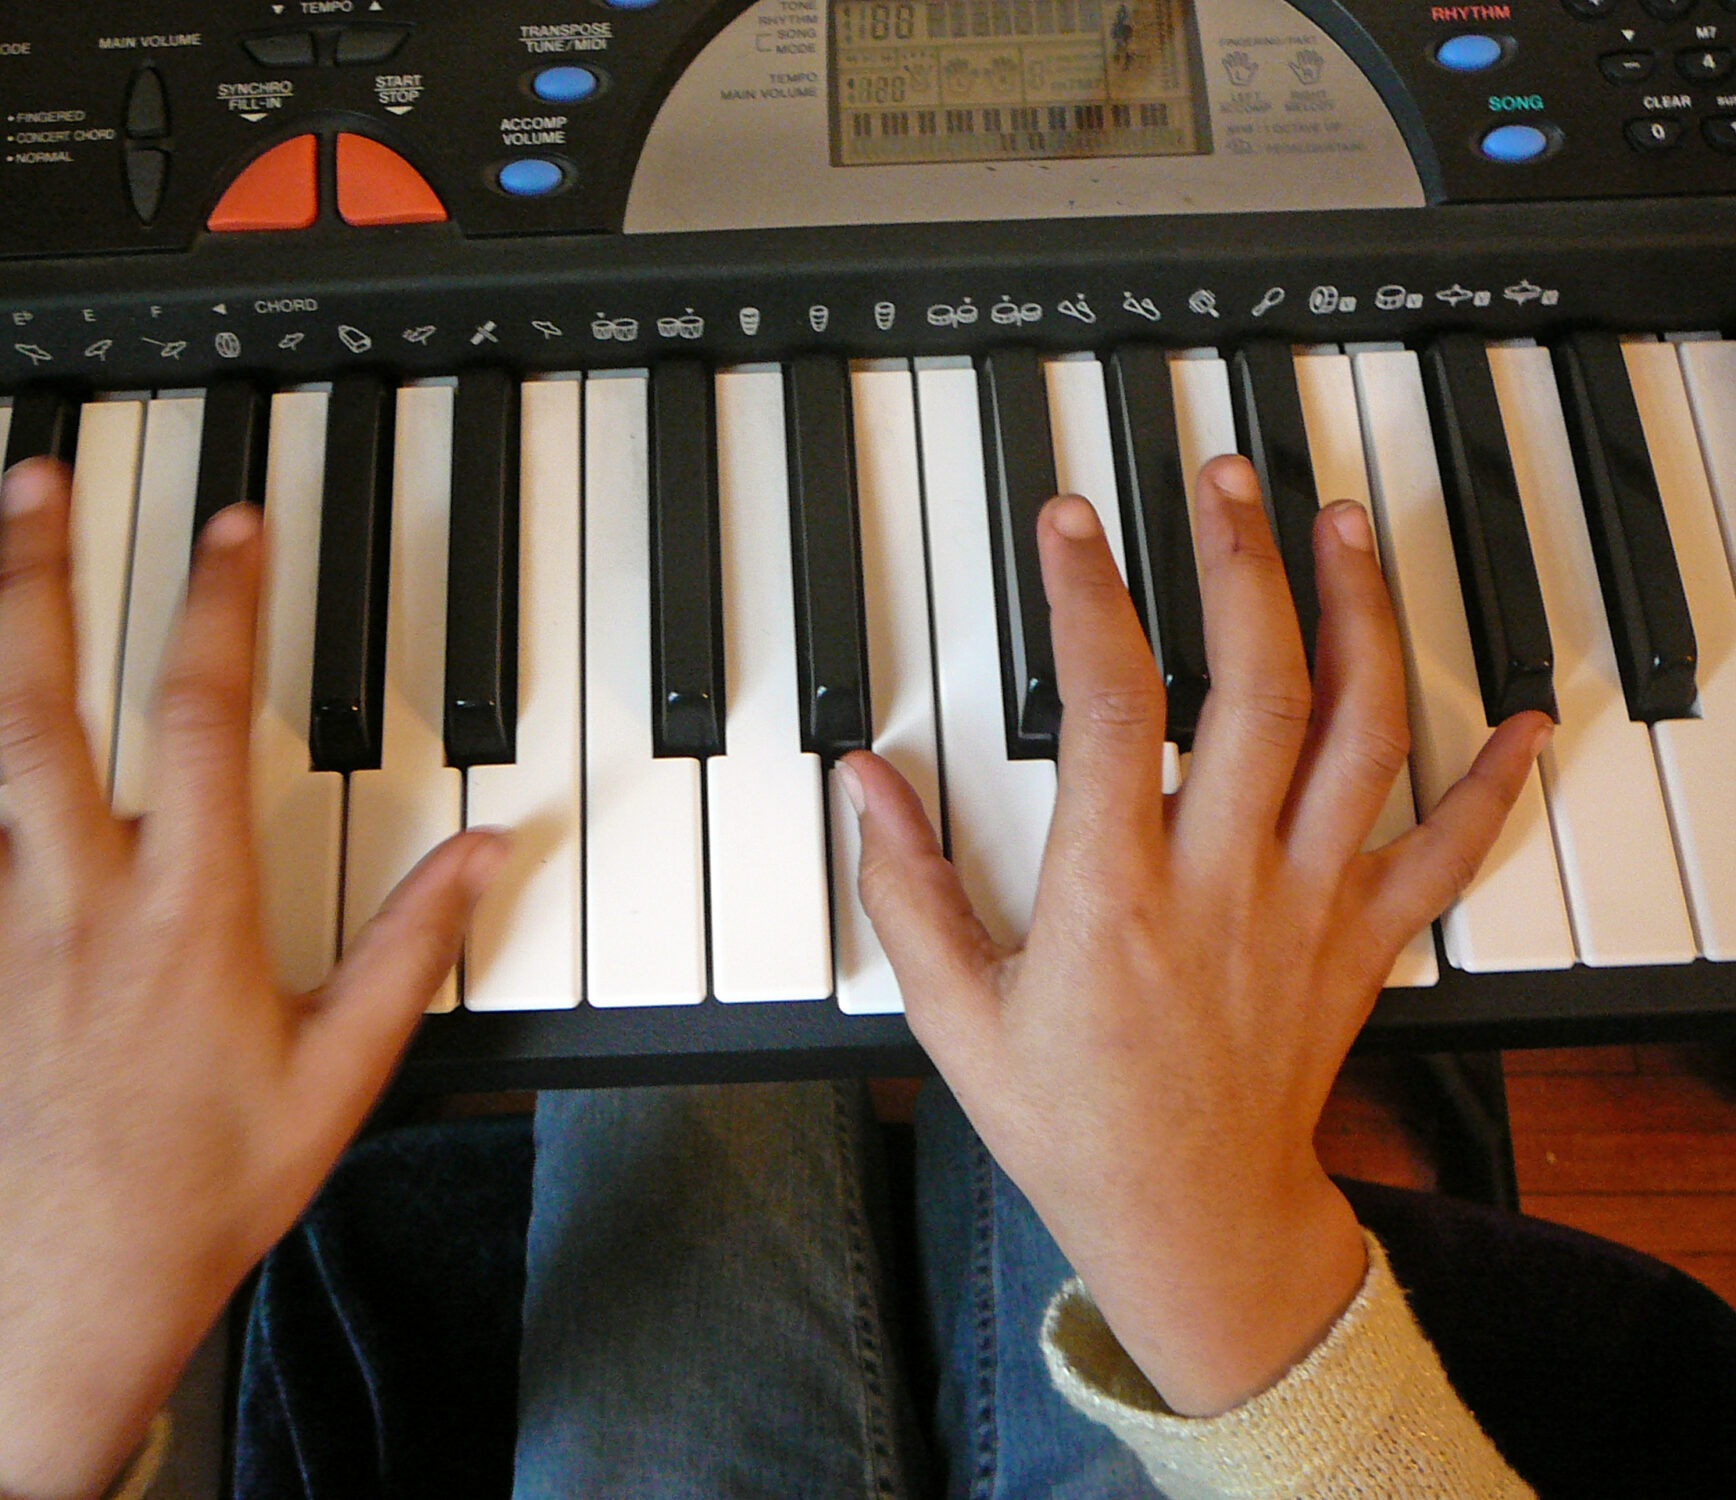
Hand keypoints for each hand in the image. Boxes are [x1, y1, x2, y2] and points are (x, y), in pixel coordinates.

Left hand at [0, 459, 504, 1499]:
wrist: (74, 1283)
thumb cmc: (204, 1183)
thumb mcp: (341, 1069)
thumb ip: (413, 945)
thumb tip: (482, 851)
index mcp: (184, 913)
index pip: (201, 718)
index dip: (219, 605)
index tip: (231, 528)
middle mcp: (71, 902)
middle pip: (32, 702)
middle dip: (30, 573)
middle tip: (30, 478)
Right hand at [845, 456, 1547, 1416]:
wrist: (1190, 1224)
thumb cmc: (1073, 1125)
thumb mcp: (954, 1018)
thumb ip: (906, 891)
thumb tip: (864, 782)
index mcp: (1112, 901)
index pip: (1110, 711)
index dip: (1091, 601)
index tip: (1072, 524)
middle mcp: (1223, 886)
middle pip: (1259, 691)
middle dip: (1242, 565)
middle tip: (1224, 479)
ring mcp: (1306, 909)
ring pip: (1359, 739)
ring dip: (1357, 620)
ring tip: (1341, 527)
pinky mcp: (1360, 941)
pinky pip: (1444, 851)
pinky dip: (1490, 781)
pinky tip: (1518, 716)